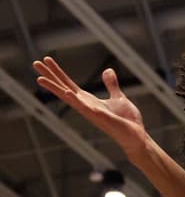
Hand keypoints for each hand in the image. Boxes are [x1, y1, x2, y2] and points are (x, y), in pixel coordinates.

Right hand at [33, 57, 147, 159]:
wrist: (137, 136)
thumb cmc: (126, 120)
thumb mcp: (118, 98)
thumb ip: (111, 85)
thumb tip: (108, 70)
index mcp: (88, 101)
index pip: (68, 85)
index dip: (58, 72)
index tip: (47, 60)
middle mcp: (86, 107)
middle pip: (64, 89)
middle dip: (50, 77)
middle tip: (35, 63)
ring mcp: (93, 113)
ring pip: (71, 100)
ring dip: (57, 89)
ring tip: (40, 79)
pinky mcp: (104, 119)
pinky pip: (89, 109)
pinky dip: (79, 101)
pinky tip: (69, 93)